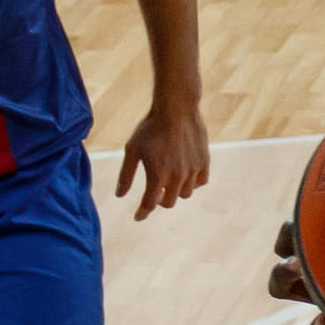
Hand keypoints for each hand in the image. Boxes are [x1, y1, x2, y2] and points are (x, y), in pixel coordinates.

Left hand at [115, 104, 209, 219]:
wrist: (176, 108)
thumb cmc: (151, 128)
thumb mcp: (132, 150)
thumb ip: (126, 175)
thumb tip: (119, 195)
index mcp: (157, 175)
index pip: (149, 204)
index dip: (142, 212)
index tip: (138, 216)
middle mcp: (177, 176)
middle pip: (168, 202)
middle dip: (159, 200)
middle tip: (154, 191)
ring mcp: (193, 169)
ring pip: (185, 194)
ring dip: (176, 191)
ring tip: (170, 180)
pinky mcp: (204, 161)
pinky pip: (200, 182)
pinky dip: (193, 183)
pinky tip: (185, 175)